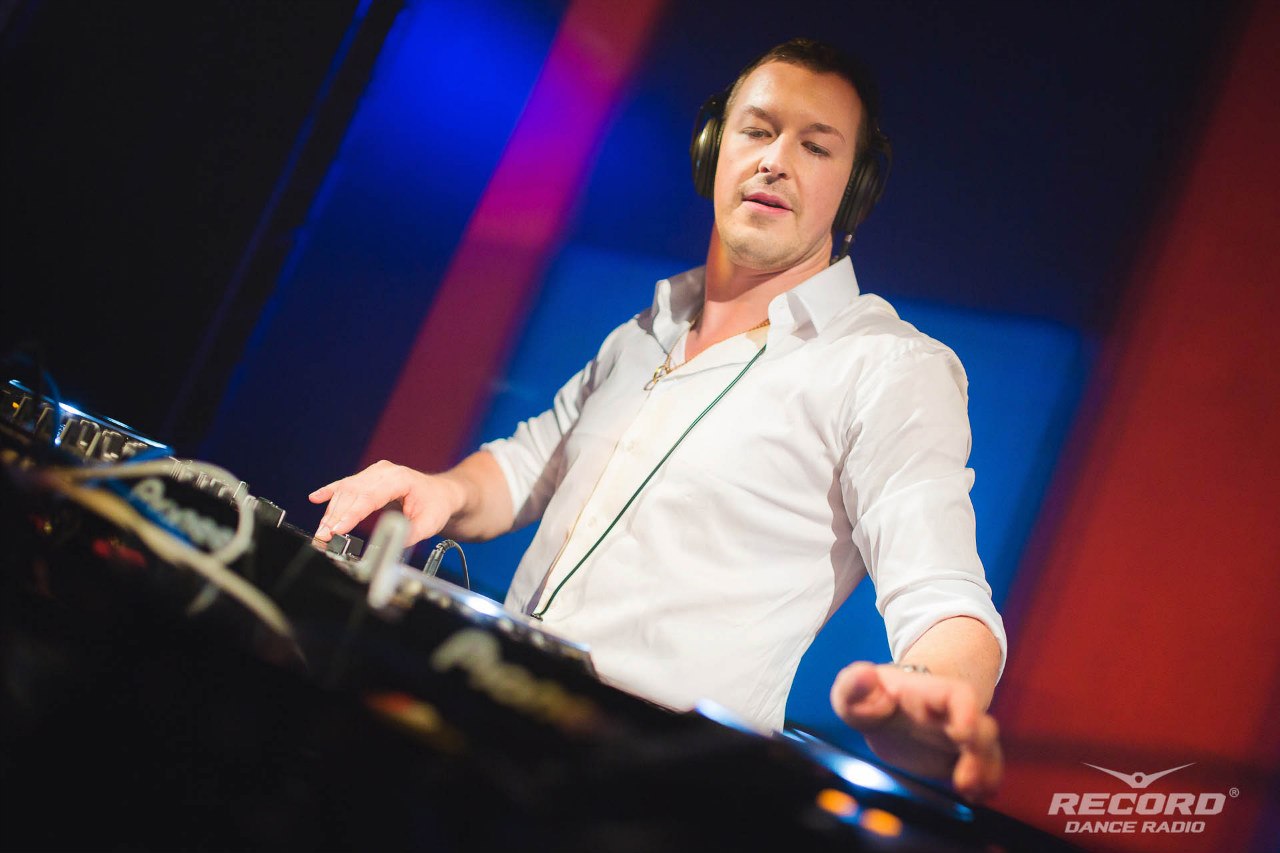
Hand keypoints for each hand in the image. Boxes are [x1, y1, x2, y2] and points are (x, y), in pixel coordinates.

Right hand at [308, 460, 462, 546]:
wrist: (441, 493)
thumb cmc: (436, 505)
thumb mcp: (430, 523)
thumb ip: (410, 534)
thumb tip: (391, 544)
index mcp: (399, 479)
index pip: (369, 496)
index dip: (351, 514)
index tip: (337, 530)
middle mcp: (384, 472)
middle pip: (353, 493)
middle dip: (336, 516)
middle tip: (323, 536)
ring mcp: (374, 473)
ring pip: (346, 490)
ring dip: (331, 511)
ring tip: (321, 532)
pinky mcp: (368, 478)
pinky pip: (345, 484)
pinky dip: (330, 492)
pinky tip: (315, 498)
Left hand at [830, 661, 1001, 801]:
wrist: (888, 709)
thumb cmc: (871, 696)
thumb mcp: (852, 689)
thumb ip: (852, 685)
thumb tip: (866, 675)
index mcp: (927, 693)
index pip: (957, 695)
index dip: (967, 711)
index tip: (963, 733)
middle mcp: (951, 714)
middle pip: (982, 728)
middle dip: (980, 754)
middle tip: (963, 783)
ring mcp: (959, 737)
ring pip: (987, 751)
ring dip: (985, 773)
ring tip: (971, 793)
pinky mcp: (960, 759)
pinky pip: (985, 769)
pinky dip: (985, 783)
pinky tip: (975, 797)